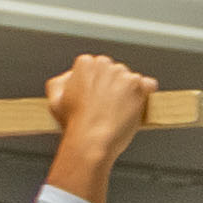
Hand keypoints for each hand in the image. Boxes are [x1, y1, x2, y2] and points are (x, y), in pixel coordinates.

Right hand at [44, 53, 155, 178]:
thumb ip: (61, 81)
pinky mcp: (136, 87)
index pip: (97, 67)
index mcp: (84, 63)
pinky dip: (147, 92)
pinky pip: (149, 84)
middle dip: (114, 85)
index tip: (98, 97)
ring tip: (121, 110)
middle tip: (110, 105)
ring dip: (129, 91)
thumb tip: (71, 76)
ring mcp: (121, 75)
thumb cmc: (73, 123)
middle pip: (115, 71)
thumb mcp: (54, 98)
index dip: (98, 84)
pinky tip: (141, 101)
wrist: (91, 139)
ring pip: (130, 79)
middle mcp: (103, 64)